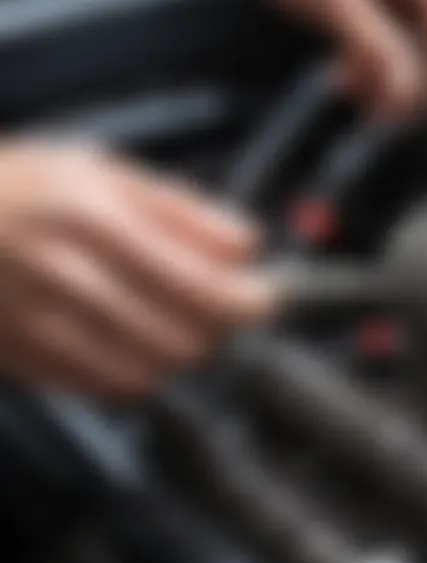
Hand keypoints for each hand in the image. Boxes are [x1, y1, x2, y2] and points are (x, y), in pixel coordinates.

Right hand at [0, 141, 272, 397]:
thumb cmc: (23, 187)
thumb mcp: (103, 173)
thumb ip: (182, 211)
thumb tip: (249, 247)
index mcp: (97, 222)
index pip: (205, 290)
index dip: (251, 302)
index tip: (267, 297)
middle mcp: (70, 281)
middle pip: (187, 341)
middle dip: (219, 328)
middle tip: (219, 301)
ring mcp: (41, 329)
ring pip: (153, 373)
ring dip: (182, 350)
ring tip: (175, 316)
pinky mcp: (23, 363)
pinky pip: (107, 389)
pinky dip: (138, 370)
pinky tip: (131, 336)